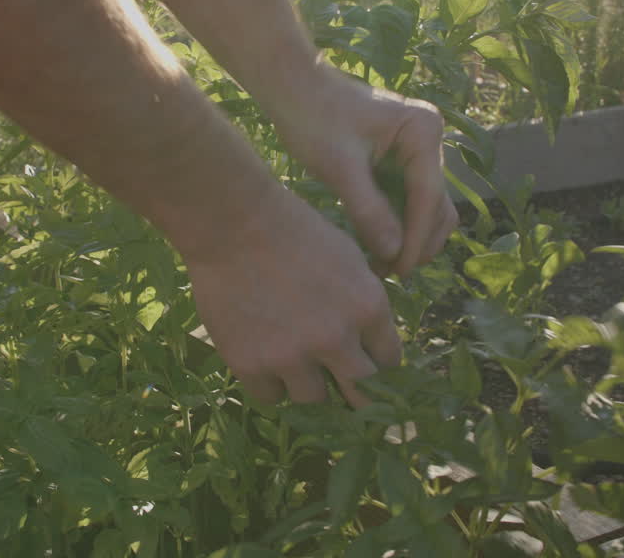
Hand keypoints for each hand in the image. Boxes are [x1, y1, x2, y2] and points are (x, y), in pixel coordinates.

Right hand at [182, 180, 400, 406]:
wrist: (234, 223)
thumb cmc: (294, 228)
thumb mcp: (349, 257)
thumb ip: (364, 301)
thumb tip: (370, 337)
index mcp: (368, 307)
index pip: (390, 359)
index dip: (377, 361)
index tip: (366, 360)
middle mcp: (336, 338)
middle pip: (361, 390)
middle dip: (355, 389)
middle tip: (342, 384)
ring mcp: (292, 356)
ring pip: (314, 399)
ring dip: (308, 384)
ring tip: (294, 363)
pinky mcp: (251, 364)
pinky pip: (271, 397)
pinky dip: (270, 384)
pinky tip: (265, 361)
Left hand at [269, 62, 459, 277]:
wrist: (292, 86)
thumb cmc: (312, 116)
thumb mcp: (339, 167)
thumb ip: (369, 210)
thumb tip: (394, 254)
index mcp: (422, 130)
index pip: (428, 197)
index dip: (416, 239)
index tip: (400, 271)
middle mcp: (430, 137)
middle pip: (437, 205)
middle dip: (418, 242)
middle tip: (390, 274)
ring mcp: (418, 148)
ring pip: (427, 206)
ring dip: (410, 238)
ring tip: (382, 266)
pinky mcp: (402, 158)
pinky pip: (409, 199)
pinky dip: (398, 224)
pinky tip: (377, 247)